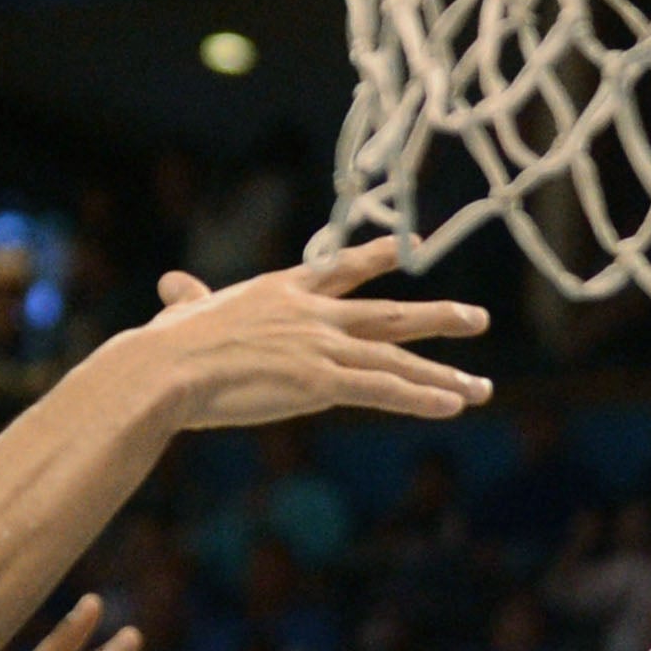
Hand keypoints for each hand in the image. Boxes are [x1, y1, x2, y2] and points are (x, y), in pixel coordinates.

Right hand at [87, 242, 489, 433]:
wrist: (170, 367)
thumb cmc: (167, 345)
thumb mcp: (183, 313)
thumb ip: (188, 298)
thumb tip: (169, 285)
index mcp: (282, 290)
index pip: (340, 268)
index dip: (377, 256)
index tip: (409, 246)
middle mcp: (313, 314)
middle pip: (390, 313)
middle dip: (439, 318)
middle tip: (479, 319)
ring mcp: (321, 346)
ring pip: (397, 358)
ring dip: (444, 374)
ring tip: (482, 386)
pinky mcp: (321, 382)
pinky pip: (383, 389)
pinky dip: (421, 397)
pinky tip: (454, 404)